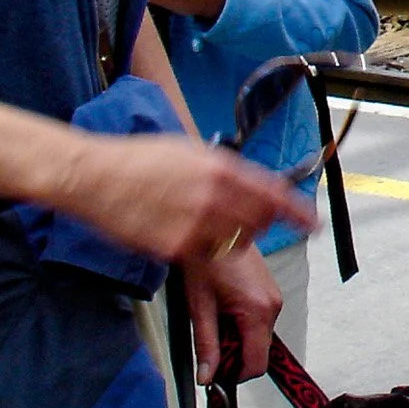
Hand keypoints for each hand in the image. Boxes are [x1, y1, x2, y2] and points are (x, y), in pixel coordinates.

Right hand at [49, 130, 310, 274]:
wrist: (94, 177)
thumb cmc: (138, 160)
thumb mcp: (189, 152)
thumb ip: (223, 170)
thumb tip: (249, 183)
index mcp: (221, 167)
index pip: (273, 194)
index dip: (297, 212)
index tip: (313, 224)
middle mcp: (215, 196)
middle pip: (258, 224)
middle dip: (256, 225)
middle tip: (240, 221)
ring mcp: (196, 224)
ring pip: (233, 244)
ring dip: (228, 239)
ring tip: (202, 223)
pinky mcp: (176, 248)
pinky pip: (203, 256)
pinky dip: (200, 249)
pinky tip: (179, 231)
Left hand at [183, 240, 281, 384]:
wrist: (217, 227)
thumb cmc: (207, 259)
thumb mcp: (199, 306)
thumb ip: (206, 345)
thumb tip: (207, 375)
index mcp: (257, 310)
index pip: (256, 364)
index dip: (235, 374)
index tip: (216, 370)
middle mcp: (273, 305)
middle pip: (258, 352)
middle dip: (234, 354)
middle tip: (210, 337)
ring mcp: (274, 298)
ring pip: (258, 337)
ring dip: (237, 338)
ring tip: (216, 315)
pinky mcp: (271, 293)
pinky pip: (260, 321)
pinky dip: (243, 324)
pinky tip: (225, 307)